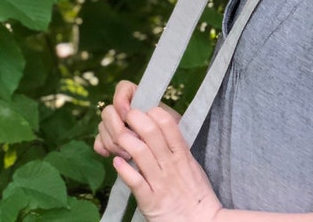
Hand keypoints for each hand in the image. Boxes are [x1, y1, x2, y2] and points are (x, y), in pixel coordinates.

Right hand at [94, 81, 180, 159]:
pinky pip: (98, 143)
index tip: (128, 115)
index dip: (120, 100)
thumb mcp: (169, 121)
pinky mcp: (109, 141)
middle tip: (132, 140)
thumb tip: (137, 113)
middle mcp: (123, 109)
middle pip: (108, 111)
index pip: (122, 88)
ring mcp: (114, 125)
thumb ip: (155, 113)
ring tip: (129, 154)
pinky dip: (104, 148)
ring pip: (102, 128)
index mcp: (137, 97)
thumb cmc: (171, 134)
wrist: (169, 154)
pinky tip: (112, 154)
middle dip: (117, 128)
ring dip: (114, 142)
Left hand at [112, 106, 221, 221]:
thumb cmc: (196, 194)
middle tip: (126, 116)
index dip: (153, 112)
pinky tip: (116, 162)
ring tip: (118, 137)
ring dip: (125, 141)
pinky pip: (135, 182)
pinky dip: (123, 170)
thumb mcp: (191, 165)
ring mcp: (160, 182)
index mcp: (182, 154)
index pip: (168, 123)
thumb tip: (164, 132)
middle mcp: (170, 165)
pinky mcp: (150, 201)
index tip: (144, 111)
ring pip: (140, 153)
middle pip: (151, 133)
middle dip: (135, 119)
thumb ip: (178, 149)